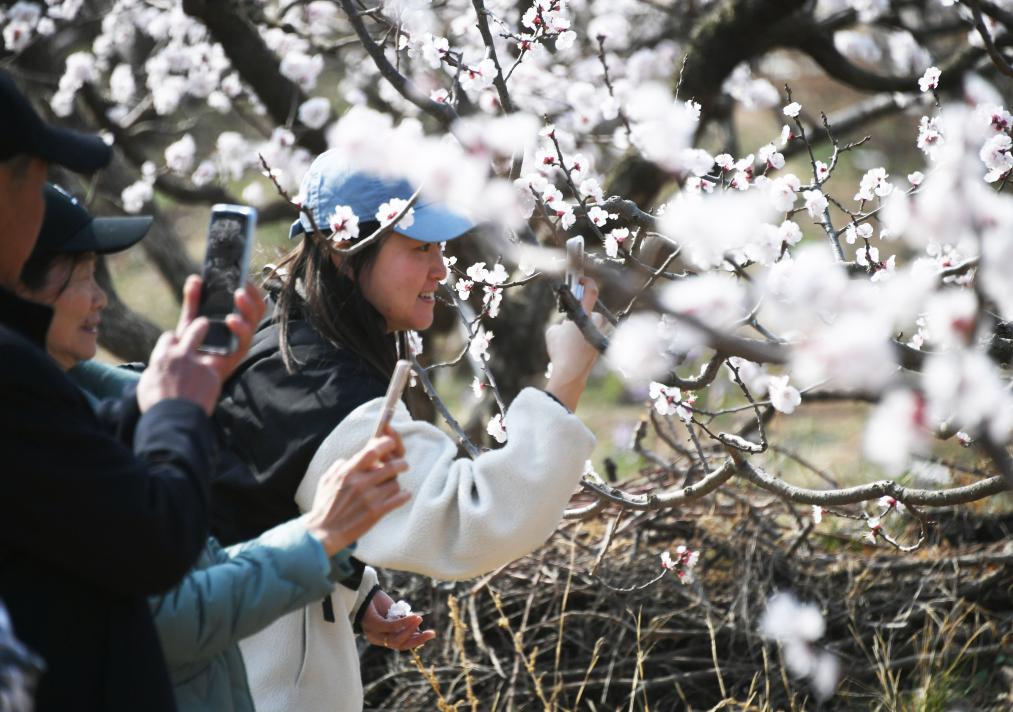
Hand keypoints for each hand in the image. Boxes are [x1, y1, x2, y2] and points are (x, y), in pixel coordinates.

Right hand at [136, 317, 221, 414]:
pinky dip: (211, 377)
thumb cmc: (156, 405)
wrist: (174, 420)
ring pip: (210, 347)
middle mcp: (182, 355)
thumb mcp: (146, 384)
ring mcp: (200, 364)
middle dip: (199, 326)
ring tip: (216, 345)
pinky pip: (214, 372)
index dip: (173, 341)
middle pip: (194, 330)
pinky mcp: (213, 375)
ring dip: (213, 344)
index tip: (176, 344)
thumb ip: (155, 371)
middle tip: (204, 323)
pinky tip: (207, 386)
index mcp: (163, 356)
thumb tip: (157, 369)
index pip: (169, 337)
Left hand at [176, 275, 265, 380]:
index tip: (243, 276)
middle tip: (241, 286)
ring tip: (238, 296)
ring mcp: (241, 342)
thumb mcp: (191, 320)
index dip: (250, 287)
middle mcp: (242, 329)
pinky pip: (244, 340)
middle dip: (252, 295)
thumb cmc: (191, 346)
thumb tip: (196, 278)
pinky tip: (231, 319)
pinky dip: (240, 328)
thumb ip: (194, 301)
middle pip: (257, 309)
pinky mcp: (237, 354)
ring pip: (254, 322)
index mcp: (235, 318)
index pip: (250, 300)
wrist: (184, 372)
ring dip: (248, 307)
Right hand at [305, 426, 409, 556]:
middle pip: (391, 467)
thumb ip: (340, 465)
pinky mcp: (375, 512)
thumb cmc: (324, 505)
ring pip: (395, 483)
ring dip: (396, 483)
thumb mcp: (327, 480)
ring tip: (393, 486)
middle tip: (403, 465)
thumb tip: (352, 457)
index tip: (391, 443)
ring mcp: (369, 498)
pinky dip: (404, 496)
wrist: (323, 532)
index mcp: (348, 472)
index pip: (371, 451)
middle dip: (401, 464)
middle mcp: (360, 483)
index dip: (385, 444)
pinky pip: (398, 499)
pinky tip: (404, 495)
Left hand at [361, 590, 435, 650]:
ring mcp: (373, 632)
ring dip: (410, 630)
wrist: (364, 589)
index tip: (431, 634)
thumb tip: (418, 633)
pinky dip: (403, 623)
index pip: (402, 645)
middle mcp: (377, 639)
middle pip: (399, 645)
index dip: (417, 641)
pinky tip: (412, 617)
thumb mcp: (394, 615)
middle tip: (431, 633)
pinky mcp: (371, 623)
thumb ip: (403, 624)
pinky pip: (389, 627)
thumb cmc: (378, 603)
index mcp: (383, 638)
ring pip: (395, 639)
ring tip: (420, 619)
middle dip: (417, 640)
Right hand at [545, 277, 603, 410]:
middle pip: (590, 312)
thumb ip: (562, 322)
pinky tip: (575, 350)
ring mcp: (600, 334)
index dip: (587, 282)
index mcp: (585, 315)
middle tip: (569, 326)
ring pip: (591, 325)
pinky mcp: (600, 345)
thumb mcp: (553, 331)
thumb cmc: (560, 350)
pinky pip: (591, 337)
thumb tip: (567, 325)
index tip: (581, 279)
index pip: (591, 292)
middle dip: (580, 316)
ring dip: (583, 328)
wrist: (571, 372)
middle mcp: (597, 323)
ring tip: (571, 342)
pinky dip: (584, 340)